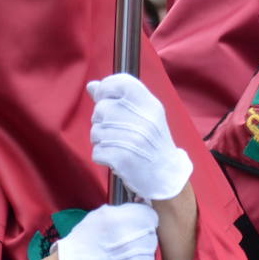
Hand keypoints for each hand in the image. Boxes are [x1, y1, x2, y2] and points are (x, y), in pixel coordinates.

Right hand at [54, 203, 158, 259]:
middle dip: (142, 239)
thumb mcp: (99, 217)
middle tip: (126, 245)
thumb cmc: (81, 244)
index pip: (151, 218)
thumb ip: (123, 210)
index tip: (138, 226)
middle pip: (152, 237)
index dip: (144, 221)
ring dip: (140, 257)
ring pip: (150, 256)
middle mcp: (134, 240)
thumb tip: (140, 203)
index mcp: (125, 221)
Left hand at [88, 73, 191, 201]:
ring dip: (101, 140)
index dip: (106, 88)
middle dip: (101, 121)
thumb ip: (119, 99)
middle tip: (116, 131)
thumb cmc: (152, 144)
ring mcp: (133, 139)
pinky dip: (102, 157)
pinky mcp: (123, 159)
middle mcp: (144, 120)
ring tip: (118, 145)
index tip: (103, 97)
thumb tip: (92, 85)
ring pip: (96, 131)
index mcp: (151, 105)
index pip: (122, 82)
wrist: (166, 176)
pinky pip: (96, 151)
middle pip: (102, 108)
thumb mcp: (144, 116)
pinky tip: (116, 159)